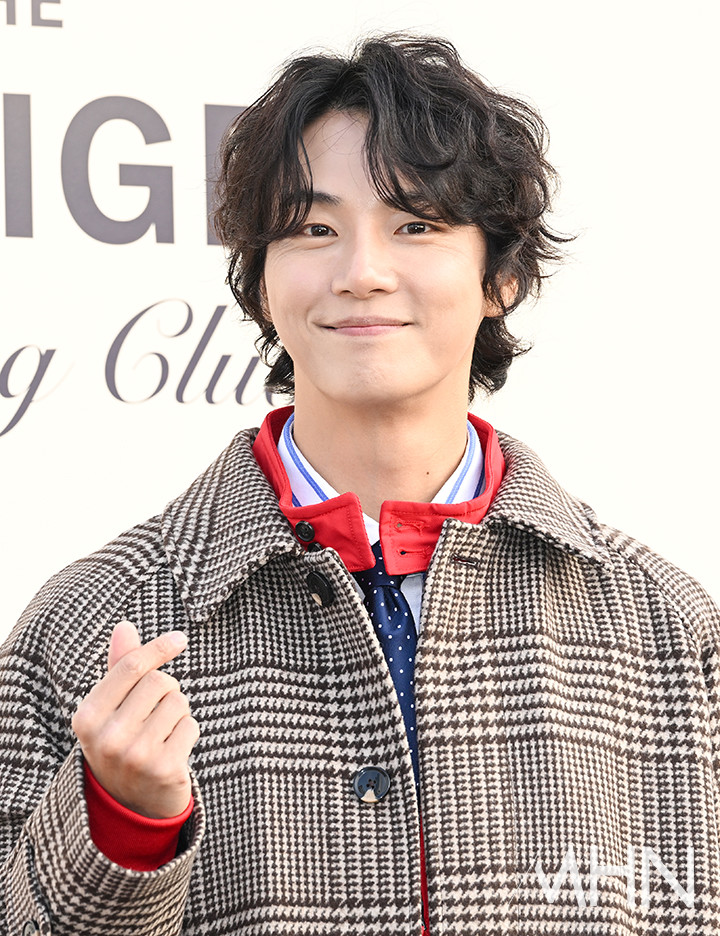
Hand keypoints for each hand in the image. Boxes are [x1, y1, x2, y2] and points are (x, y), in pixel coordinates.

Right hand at [72, 620, 198, 817]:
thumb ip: (119, 668)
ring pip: (178, 702)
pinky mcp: (163, 770)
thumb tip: (124, 626)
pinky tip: (172, 750)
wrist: (128, 806)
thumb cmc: (122, 742)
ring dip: (178, 713)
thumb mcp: (111, 708)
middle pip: (159, 682)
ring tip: (161, 734)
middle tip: (155, 713)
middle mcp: (107, 737)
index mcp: (87, 716)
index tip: (180, 639)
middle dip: (167, 690)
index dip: (158, 648)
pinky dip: (188, 732)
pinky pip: (191, 726)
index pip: (131, 667)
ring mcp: (135, 756)